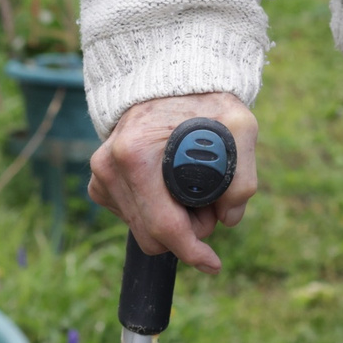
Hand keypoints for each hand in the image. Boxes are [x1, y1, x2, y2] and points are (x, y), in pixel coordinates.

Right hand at [86, 92, 259, 271]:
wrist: (170, 78)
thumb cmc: (205, 100)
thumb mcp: (240, 127)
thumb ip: (242, 178)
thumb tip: (228, 219)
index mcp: (136, 154)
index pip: (164, 226)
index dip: (193, 251)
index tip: (213, 264)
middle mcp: (110, 166)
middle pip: (152, 236)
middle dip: (186, 231)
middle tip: (209, 204)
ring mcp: (101, 174)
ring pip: (142, 230)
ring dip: (170, 221)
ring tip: (189, 186)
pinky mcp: (99, 181)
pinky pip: (131, 217)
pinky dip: (154, 211)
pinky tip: (168, 185)